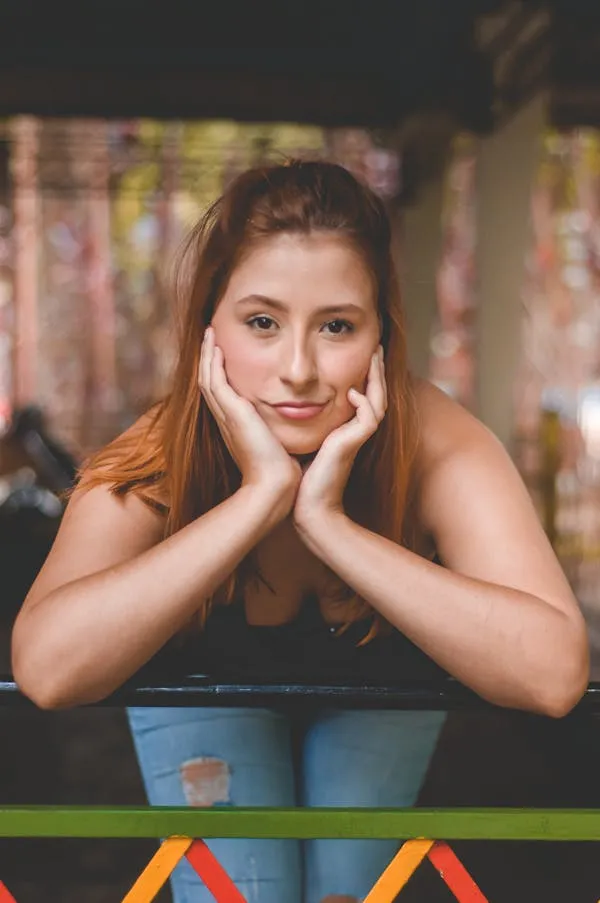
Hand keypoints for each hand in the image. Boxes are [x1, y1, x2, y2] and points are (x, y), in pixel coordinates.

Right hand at [199, 327, 300, 501]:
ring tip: (209, 334)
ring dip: (207, 355)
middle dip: (208, 359)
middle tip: (209, 337)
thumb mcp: (278, 444)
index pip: (222, 393)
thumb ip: (279, 431)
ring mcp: (225, 417)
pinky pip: (215, 382)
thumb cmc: (281, 471)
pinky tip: (216, 347)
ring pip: (207, 378)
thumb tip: (293, 422)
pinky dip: (212, 363)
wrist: (274, 485)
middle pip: (208, 382)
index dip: (219, 372)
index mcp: (235, 426)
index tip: (222, 354)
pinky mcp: (231, 414)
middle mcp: (226, 420)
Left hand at [294, 346, 386, 529]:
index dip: (364, 376)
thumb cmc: (301, 478)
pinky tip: (354, 392)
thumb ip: (306, 424)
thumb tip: (290, 405)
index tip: (363, 354)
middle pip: (376, 393)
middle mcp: (355, 432)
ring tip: (375, 357)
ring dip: (377, 379)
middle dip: (377, 370)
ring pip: (378, 401)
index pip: (362, 395)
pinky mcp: (353, 445)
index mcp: (345, 430)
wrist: (307, 505)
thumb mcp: (303, 441)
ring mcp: (357, 438)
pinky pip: (369, 418)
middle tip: (377, 347)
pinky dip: (364, 403)